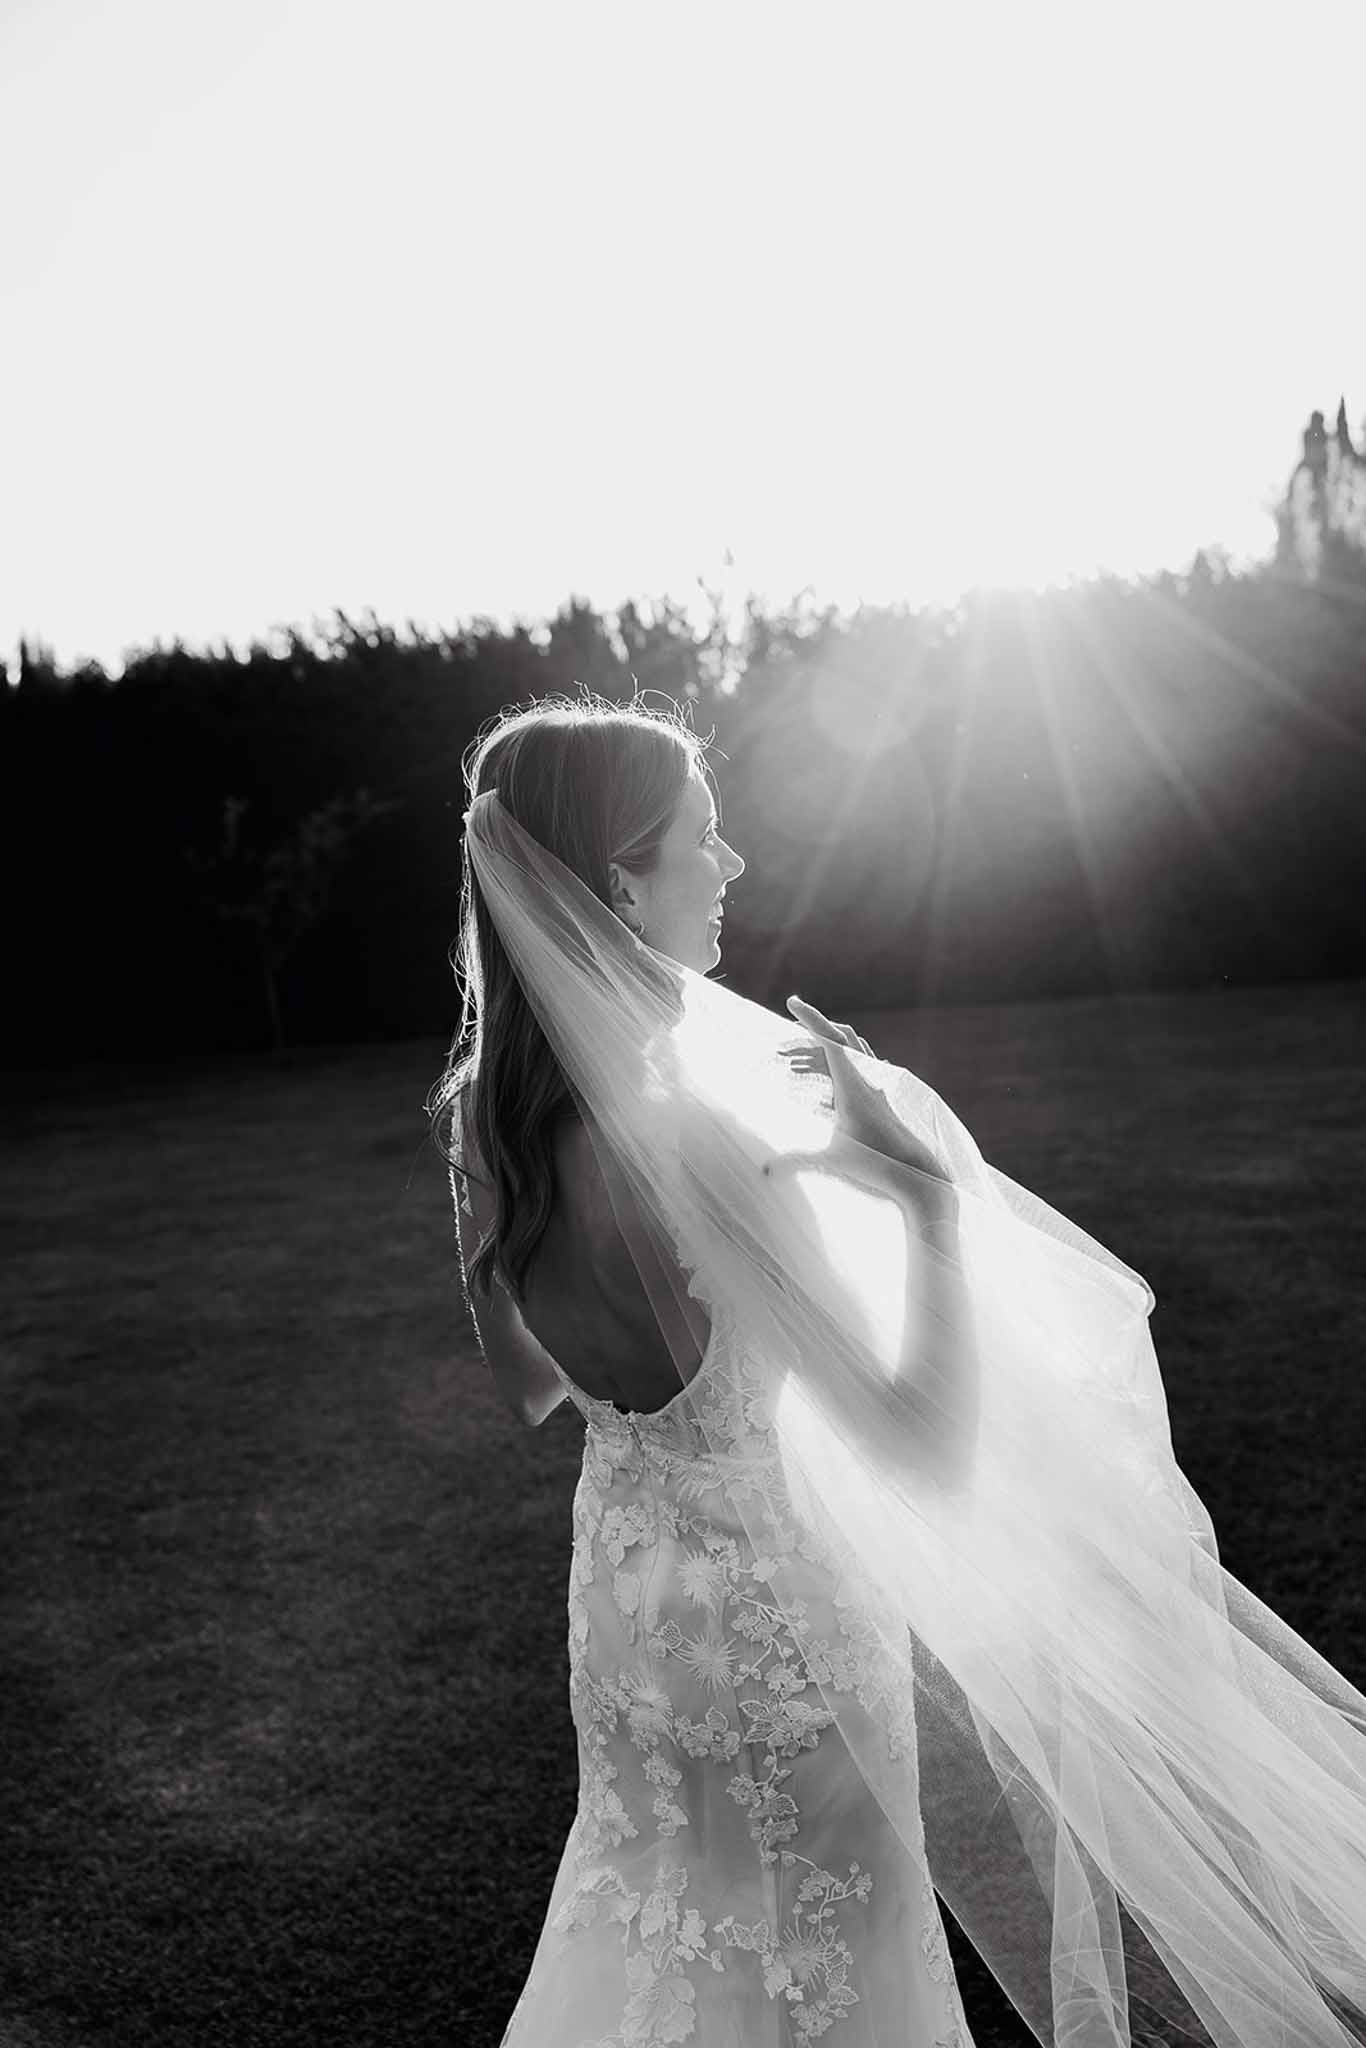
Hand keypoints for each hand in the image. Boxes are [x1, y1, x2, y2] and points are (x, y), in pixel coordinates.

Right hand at [779, 995, 955, 1200]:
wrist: (917, 1174)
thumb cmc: (877, 1165)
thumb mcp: (832, 1161)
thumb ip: (796, 1162)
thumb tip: (766, 1171)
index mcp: (852, 1086)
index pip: (830, 1040)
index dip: (810, 1019)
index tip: (792, 1003)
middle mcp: (867, 1080)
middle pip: (840, 1039)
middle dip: (810, 1033)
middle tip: (783, 1044)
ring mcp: (876, 1086)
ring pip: (851, 1052)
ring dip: (822, 1050)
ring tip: (793, 1064)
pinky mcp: (880, 1097)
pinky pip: (857, 1068)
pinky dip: (836, 1064)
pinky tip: (823, 1082)